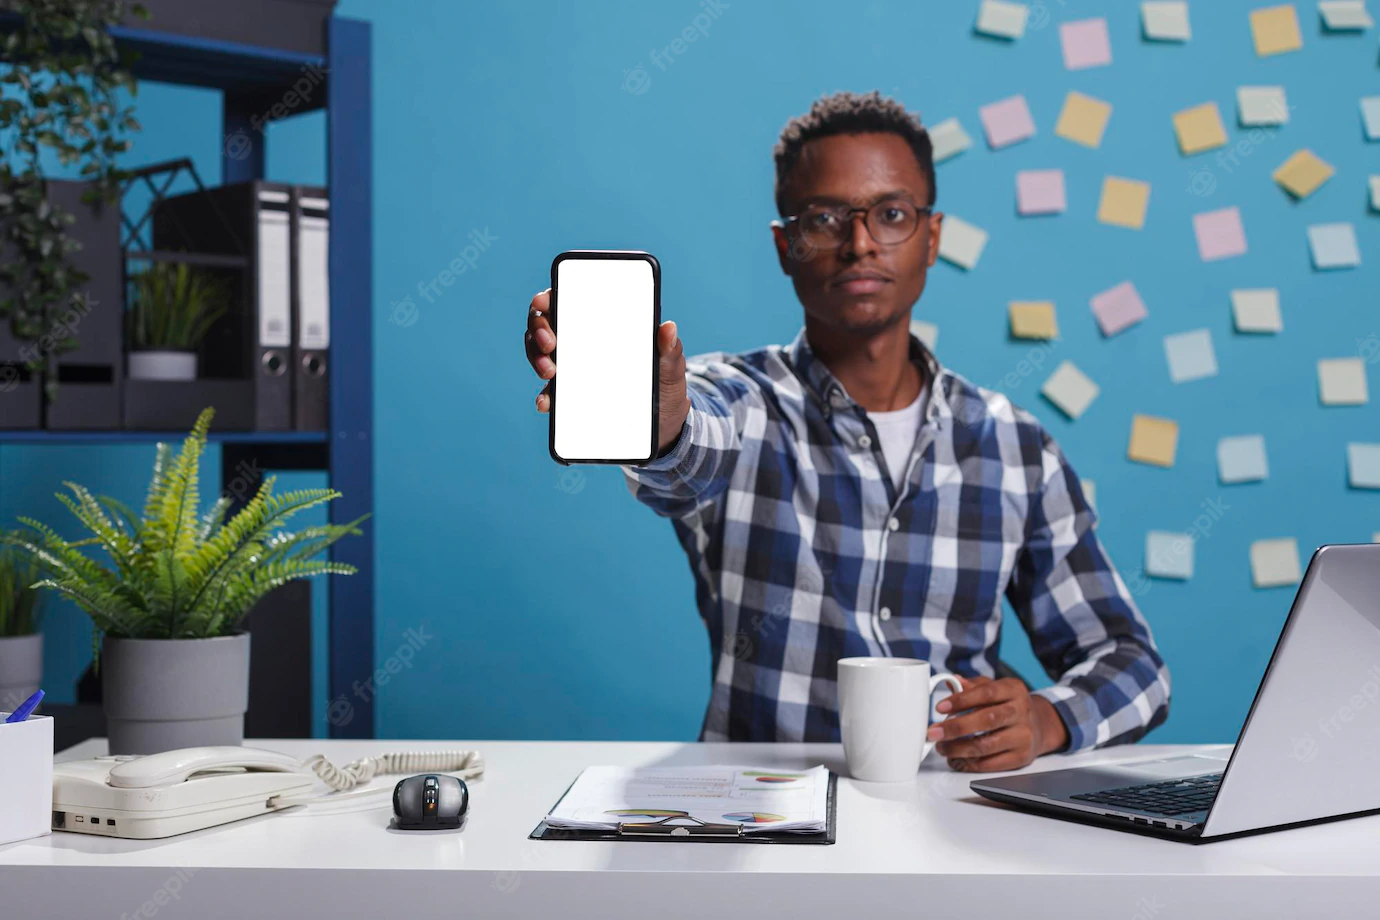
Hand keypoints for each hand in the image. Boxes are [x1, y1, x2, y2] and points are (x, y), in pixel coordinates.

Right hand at [525, 288, 690, 453]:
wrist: (663, 424)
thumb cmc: (665, 384)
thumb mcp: (671, 366)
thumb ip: (670, 348)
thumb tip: (668, 327)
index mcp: (603, 325)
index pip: (568, 300)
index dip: (549, 297)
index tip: (544, 301)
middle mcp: (581, 342)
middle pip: (545, 325)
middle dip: (538, 329)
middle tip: (549, 343)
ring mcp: (573, 369)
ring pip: (540, 355)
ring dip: (536, 359)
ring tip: (549, 372)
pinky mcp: (571, 397)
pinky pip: (550, 393)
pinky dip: (545, 397)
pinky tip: (546, 402)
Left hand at [926, 676, 1069, 771]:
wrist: (1040, 726)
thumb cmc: (1009, 705)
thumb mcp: (996, 688)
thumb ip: (973, 686)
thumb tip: (953, 682)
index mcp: (1014, 690)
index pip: (986, 693)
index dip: (961, 700)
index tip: (940, 707)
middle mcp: (1021, 712)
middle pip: (986, 720)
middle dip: (955, 728)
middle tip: (934, 732)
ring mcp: (1023, 736)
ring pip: (986, 745)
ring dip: (958, 748)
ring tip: (942, 747)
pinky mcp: (1022, 757)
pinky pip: (991, 763)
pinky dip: (969, 763)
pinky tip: (956, 758)